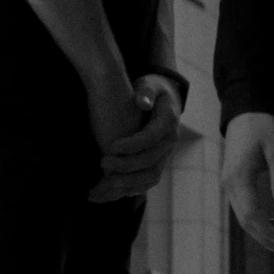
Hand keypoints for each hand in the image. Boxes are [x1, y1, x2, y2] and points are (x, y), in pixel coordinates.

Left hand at [88, 73, 181, 204]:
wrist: (166, 99)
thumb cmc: (152, 90)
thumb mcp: (150, 84)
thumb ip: (146, 91)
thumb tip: (142, 102)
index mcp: (168, 121)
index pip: (150, 138)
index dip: (131, 145)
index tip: (111, 146)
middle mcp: (170, 141)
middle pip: (151, 162)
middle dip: (126, 166)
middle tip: (103, 162)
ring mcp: (165, 154)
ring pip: (151, 177)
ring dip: (128, 183)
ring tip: (105, 183)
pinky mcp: (158, 162)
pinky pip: (147, 181)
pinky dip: (131, 188)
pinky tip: (112, 189)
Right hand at [221, 111, 273, 254]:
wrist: (245, 113)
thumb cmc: (263, 129)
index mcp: (239, 178)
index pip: (252, 215)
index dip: (269, 232)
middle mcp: (230, 186)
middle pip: (246, 222)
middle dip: (267, 238)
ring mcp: (229, 186)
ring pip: (244, 218)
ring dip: (263, 233)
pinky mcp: (233, 184)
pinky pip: (244, 209)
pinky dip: (259, 222)